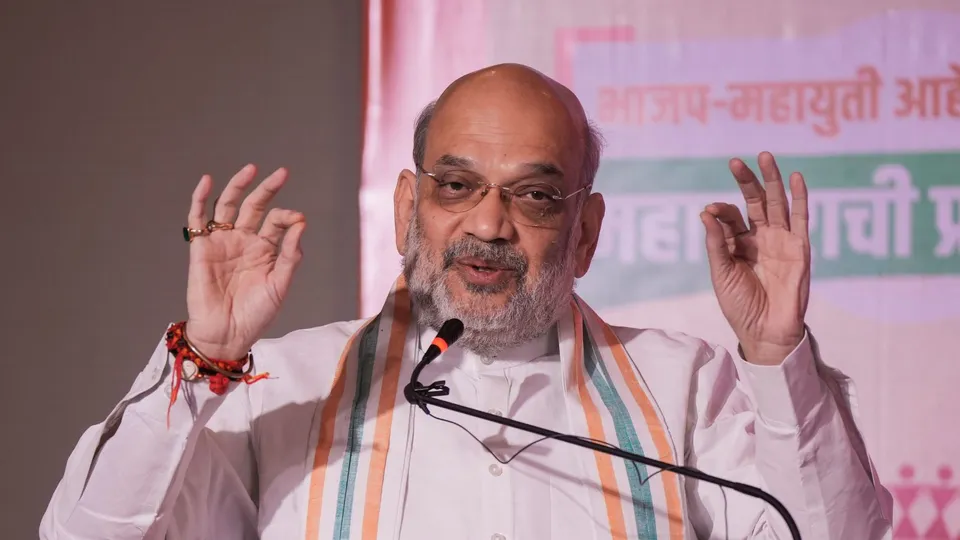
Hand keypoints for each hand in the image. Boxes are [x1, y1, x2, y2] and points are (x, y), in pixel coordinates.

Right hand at [184, 164, 305, 359]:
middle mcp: (244, 241)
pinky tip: (208, 181)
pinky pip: (198, 218)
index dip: (287, 216)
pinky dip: (200, 199)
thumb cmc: (256, 314)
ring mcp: (222, 242)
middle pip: (254, 206)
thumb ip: (290, 254)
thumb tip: (300, 223)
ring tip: (251, 169)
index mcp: (266, 250)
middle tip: (282, 173)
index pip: (276, 221)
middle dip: (267, 189)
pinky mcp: (201, 248)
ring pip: (227, 206)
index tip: (297, 218)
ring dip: (238, 186)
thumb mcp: (280, 284)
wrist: (227, 333)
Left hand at [700, 152, 809, 365]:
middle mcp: (761, 238)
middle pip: (755, 202)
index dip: (721, 210)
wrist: (764, 331)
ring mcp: (781, 241)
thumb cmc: (740, 305)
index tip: (710, 210)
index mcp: (738, 244)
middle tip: (735, 162)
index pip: (730, 217)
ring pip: (777, 204)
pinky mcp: (799, 248)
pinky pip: (800, 218)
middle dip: (746, 181)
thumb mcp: (721, 273)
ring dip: (771, 180)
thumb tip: (705, 213)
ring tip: (765, 157)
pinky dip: (799, 198)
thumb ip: (716, 243)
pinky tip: (795, 177)